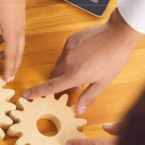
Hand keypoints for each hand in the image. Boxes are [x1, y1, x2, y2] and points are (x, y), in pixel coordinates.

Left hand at [0, 0, 25, 81]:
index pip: (11, 55)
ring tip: (0, 61)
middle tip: (7, 77)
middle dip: (12, 66)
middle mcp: (18, 31)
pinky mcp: (18, 20)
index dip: (9, 68)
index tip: (6, 79)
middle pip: (17, 54)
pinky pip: (14, 36)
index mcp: (11, 32)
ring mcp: (20, 25)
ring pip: (16, 46)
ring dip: (9, 55)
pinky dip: (7, 43)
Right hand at [22, 9, 143, 115]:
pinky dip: (71, 58)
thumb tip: (79, 110)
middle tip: (78, 84)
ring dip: (66, 70)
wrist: (117, 35)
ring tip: (84, 69)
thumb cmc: (113, 58)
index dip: (37, 91)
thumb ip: (88, 97)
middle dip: (61, 82)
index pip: (50, 86)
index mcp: (74, 75)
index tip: (26, 94)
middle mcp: (67, 62)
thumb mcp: (103, 82)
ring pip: (60, 64)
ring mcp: (68, 50)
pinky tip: (85, 56)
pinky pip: (65, 53)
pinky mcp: (70, 40)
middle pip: (54, 76)